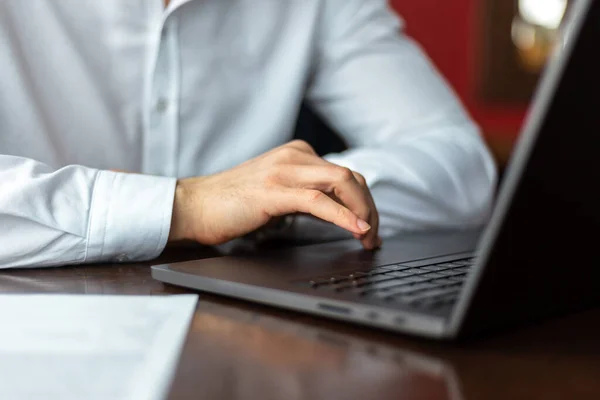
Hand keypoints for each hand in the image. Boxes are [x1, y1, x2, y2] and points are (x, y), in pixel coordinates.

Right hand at [168, 140, 380, 248]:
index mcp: (298, 154)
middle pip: (351, 177)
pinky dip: (343, 216)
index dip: (365, 202)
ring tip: (368, 238)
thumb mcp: (280, 194)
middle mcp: (295, 156)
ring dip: (363, 212)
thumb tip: (342, 215)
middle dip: (370, 209)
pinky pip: (318, 201)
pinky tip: (355, 229)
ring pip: (342, 182)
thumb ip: (309, 197)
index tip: (371, 228)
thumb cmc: (233, 204)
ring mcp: (284, 171)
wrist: (194, 205)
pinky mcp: (273, 191)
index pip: (346, 175)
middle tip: (374, 237)